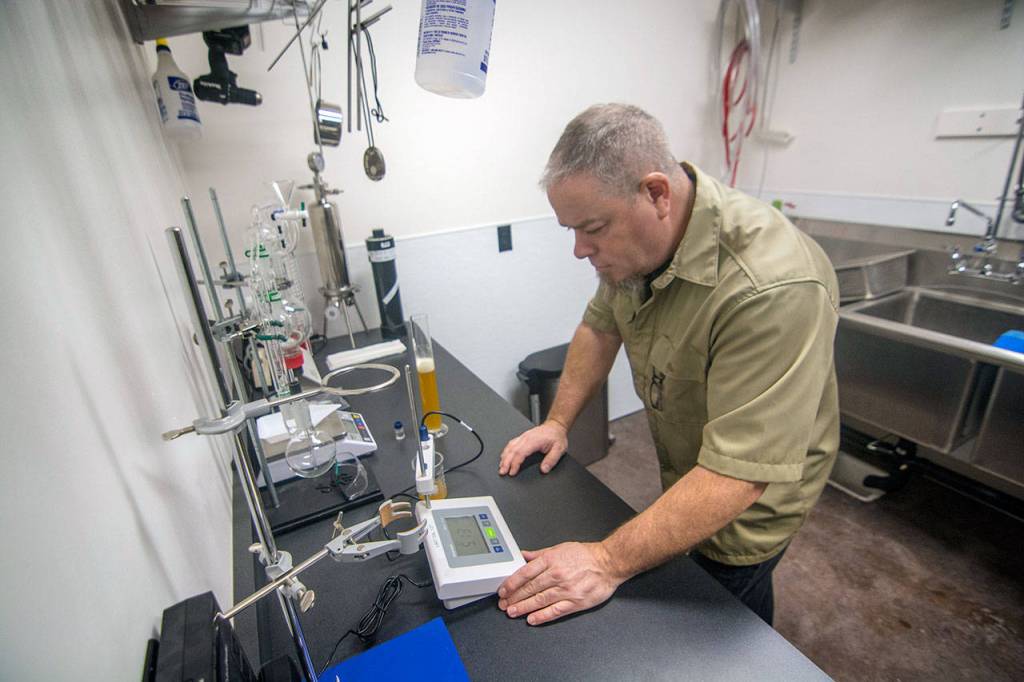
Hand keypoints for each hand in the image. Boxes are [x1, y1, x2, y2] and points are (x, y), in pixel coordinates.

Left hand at [496, 542, 625, 624]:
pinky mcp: (576, 602)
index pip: (525, 573)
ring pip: (540, 600)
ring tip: (512, 612)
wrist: (609, 563)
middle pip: (530, 588)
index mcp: (552, 560)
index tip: (503, 590)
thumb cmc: (586, 555)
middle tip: (503, 604)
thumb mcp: (560, 548)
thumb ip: (540, 554)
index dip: (512, 583)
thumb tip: (523, 556)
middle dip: (514, 597)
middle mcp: (557, 575)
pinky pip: (555, 611)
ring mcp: (566, 590)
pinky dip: (542, 616)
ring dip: (523, 607)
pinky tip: (532, 619)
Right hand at [498, 420, 568, 475]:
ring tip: (501, 467)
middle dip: (506, 462)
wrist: (556, 426)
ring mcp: (523, 436)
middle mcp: (526, 438)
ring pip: (510, 446)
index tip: (512, 472)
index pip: (520, 453)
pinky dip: (506, 451)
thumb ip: (551, 460)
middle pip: (512, 450)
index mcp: (534, 440)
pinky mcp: (523, 437)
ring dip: (504, 457)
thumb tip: (544, 469)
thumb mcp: (559, 449)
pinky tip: (504, 456)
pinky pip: (511, 443)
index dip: (515, 463)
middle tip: (502, 472)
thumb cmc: (557, 437)